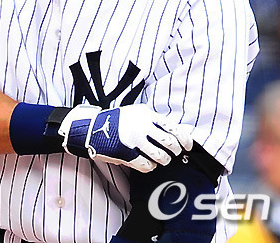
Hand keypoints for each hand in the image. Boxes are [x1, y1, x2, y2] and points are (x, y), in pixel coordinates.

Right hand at [58, 104, 192, 172]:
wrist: (92, 128)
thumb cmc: (117, 121)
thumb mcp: (135, 112)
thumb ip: (153, 120)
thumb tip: (174, 133)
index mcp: (146, 115)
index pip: (173, 127)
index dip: (184, 139)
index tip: (187, 146)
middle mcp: (142, 126)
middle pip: (170, 143)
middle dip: (174, 151)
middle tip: (172, 153)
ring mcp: (134, 140)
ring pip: (161, 157)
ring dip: (163, 161)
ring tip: (159, 159)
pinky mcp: (126, 154)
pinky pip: (147, 166)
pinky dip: (150, 167)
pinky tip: (147, 163)